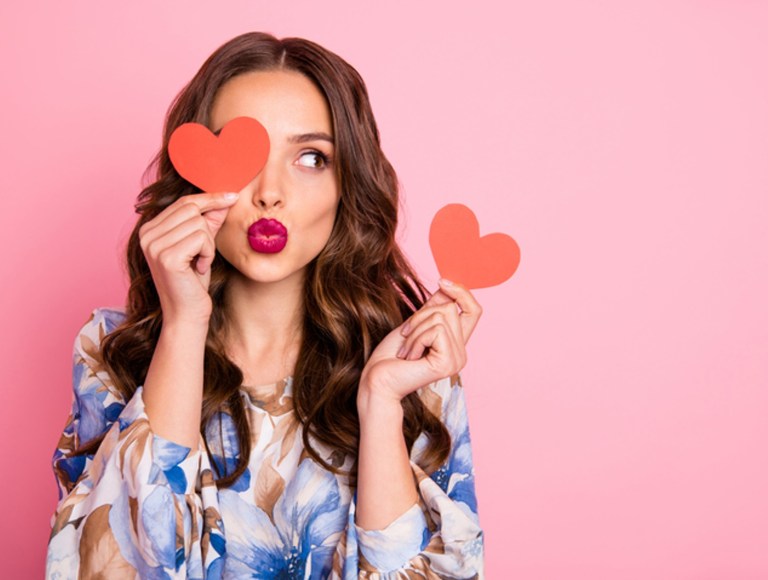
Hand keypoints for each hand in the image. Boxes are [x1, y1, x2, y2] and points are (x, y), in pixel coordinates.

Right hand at [138, 192, 238, 324]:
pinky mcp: (166, 257)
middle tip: (203, 253)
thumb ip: (209, 221)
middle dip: (207, 230)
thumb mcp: (202, 246)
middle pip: (192, 209)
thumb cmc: (194, 282)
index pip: (183, 202)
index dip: (210, 198)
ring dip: (208, 245)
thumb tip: (225, 197)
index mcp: (149, 229)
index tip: (232, 196)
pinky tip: (198, 269)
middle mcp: (146, 235)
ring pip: (199, 224)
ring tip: (198, 263)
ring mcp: (154, 245)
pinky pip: (201, 238)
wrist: (187, 314)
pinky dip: (208, 253)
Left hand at [358, 279, 481, 406]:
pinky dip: (416, 338)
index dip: (462, 292)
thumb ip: (433, 307)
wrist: (377, 381)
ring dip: (415, 329)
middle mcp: (461, 353)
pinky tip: (409, 357)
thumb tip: (446, 284)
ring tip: (406, 350)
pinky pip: (436, 330)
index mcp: (456, 344)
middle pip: (450, 308)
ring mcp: (457, 360)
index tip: (442, 281)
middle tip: (406, 337)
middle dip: (421, 316)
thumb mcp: (415, 324)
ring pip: (441, 317)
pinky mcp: (448, 363)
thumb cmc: (391, 356)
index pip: (474, 310)